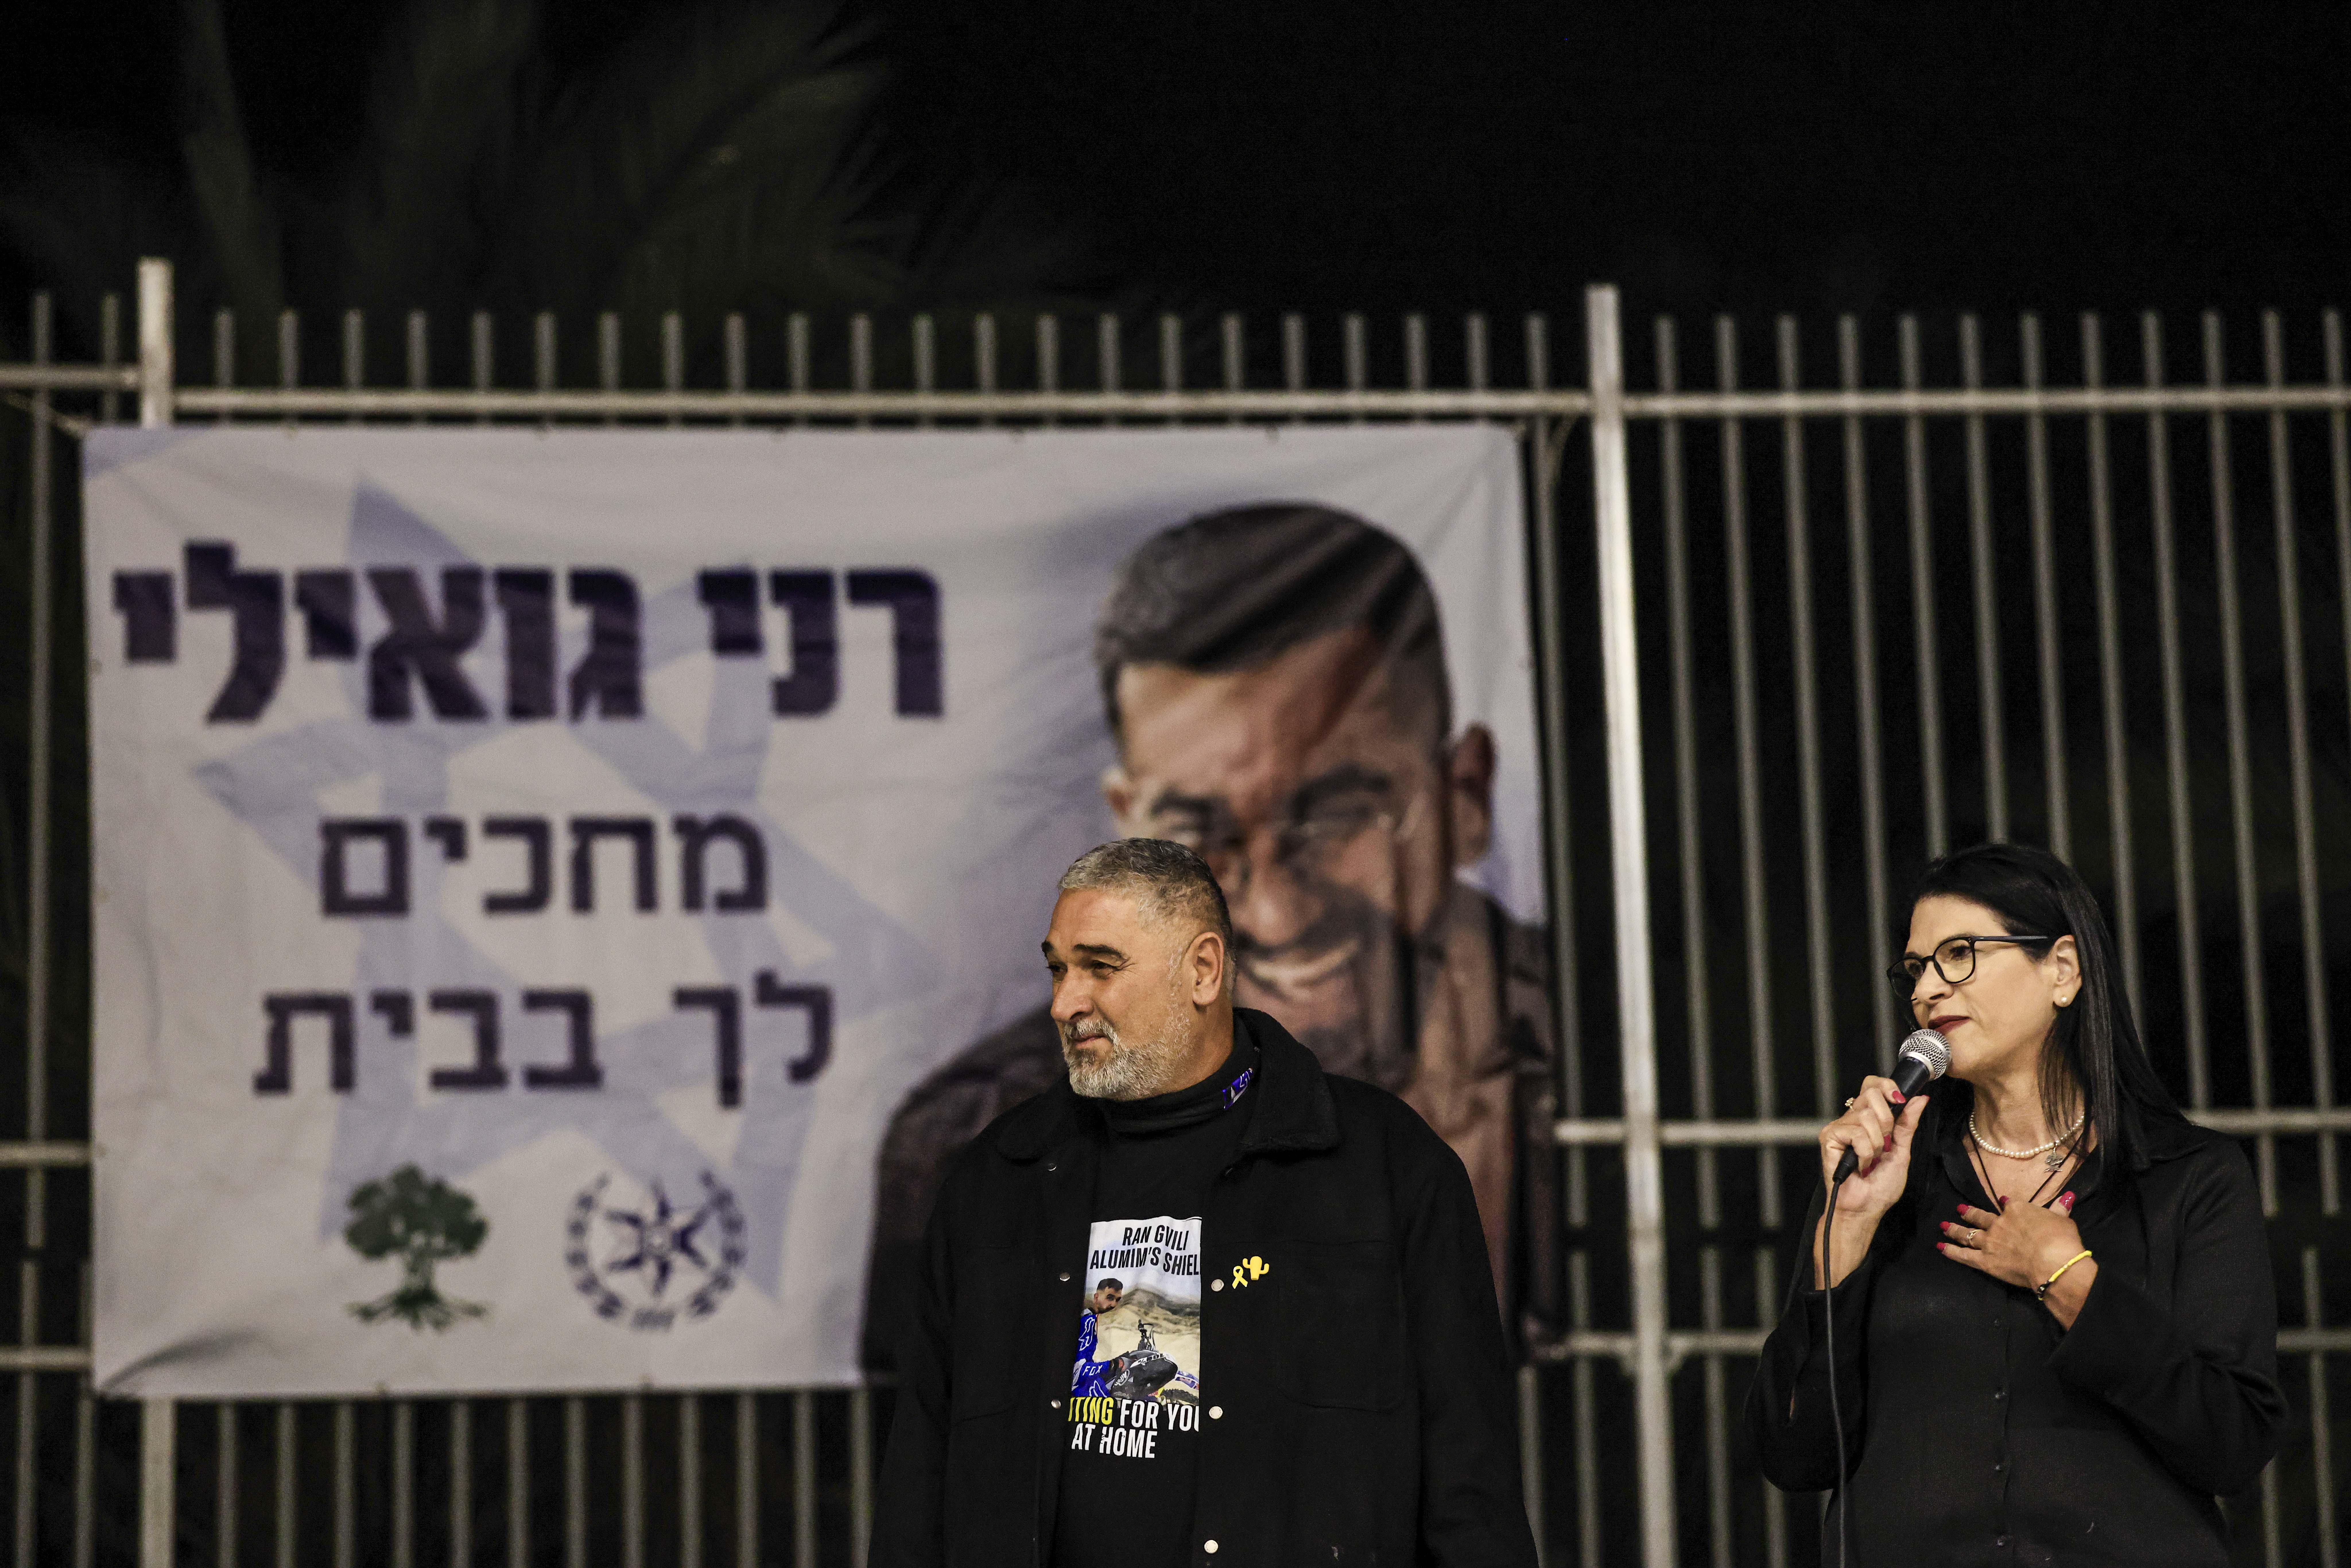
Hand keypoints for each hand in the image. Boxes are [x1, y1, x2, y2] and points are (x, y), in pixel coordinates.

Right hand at [1819, 1078, 1928, 1221]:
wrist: (1866, 1207)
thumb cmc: (1881, 1186)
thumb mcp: (1902, 1151)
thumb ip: (1907, 1123)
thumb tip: (1919, 1098)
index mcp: (1869, 1119)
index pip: (1873, 1086)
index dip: (1886, 1086)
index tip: (1899, 1100)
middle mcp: (1852, 1119)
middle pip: (1871, 1093)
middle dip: (1887, 1121)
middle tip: (1884, 1145)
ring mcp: (1839, 1127)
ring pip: (1867, 1117)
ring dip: (1877, 1144)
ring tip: (1870, 1160)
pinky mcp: (1829, 1137)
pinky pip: (1856, 1133)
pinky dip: (1864, 1153)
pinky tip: (1860, 1165)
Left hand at [1939, 1193, 2086, 1299]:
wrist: (2053, 1262)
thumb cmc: (2062, 1240)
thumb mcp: (2063, 1221)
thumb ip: (2059, 1210)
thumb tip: (2066, 1198)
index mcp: (2018, 1210)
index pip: (2008, 1205)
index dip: (2005, 1205)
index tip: (2001, 1203)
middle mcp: (1999, 1223)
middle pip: (1981, 1217)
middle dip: (1969, 1213)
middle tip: (1959, 1210)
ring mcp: (1990, 1242)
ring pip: (1968, 1234)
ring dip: (1954, 1229)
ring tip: (1943, 1225)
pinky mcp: (1985, 1261)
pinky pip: (1964, 1255)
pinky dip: (1951, 1251)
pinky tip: (1940, 1247)